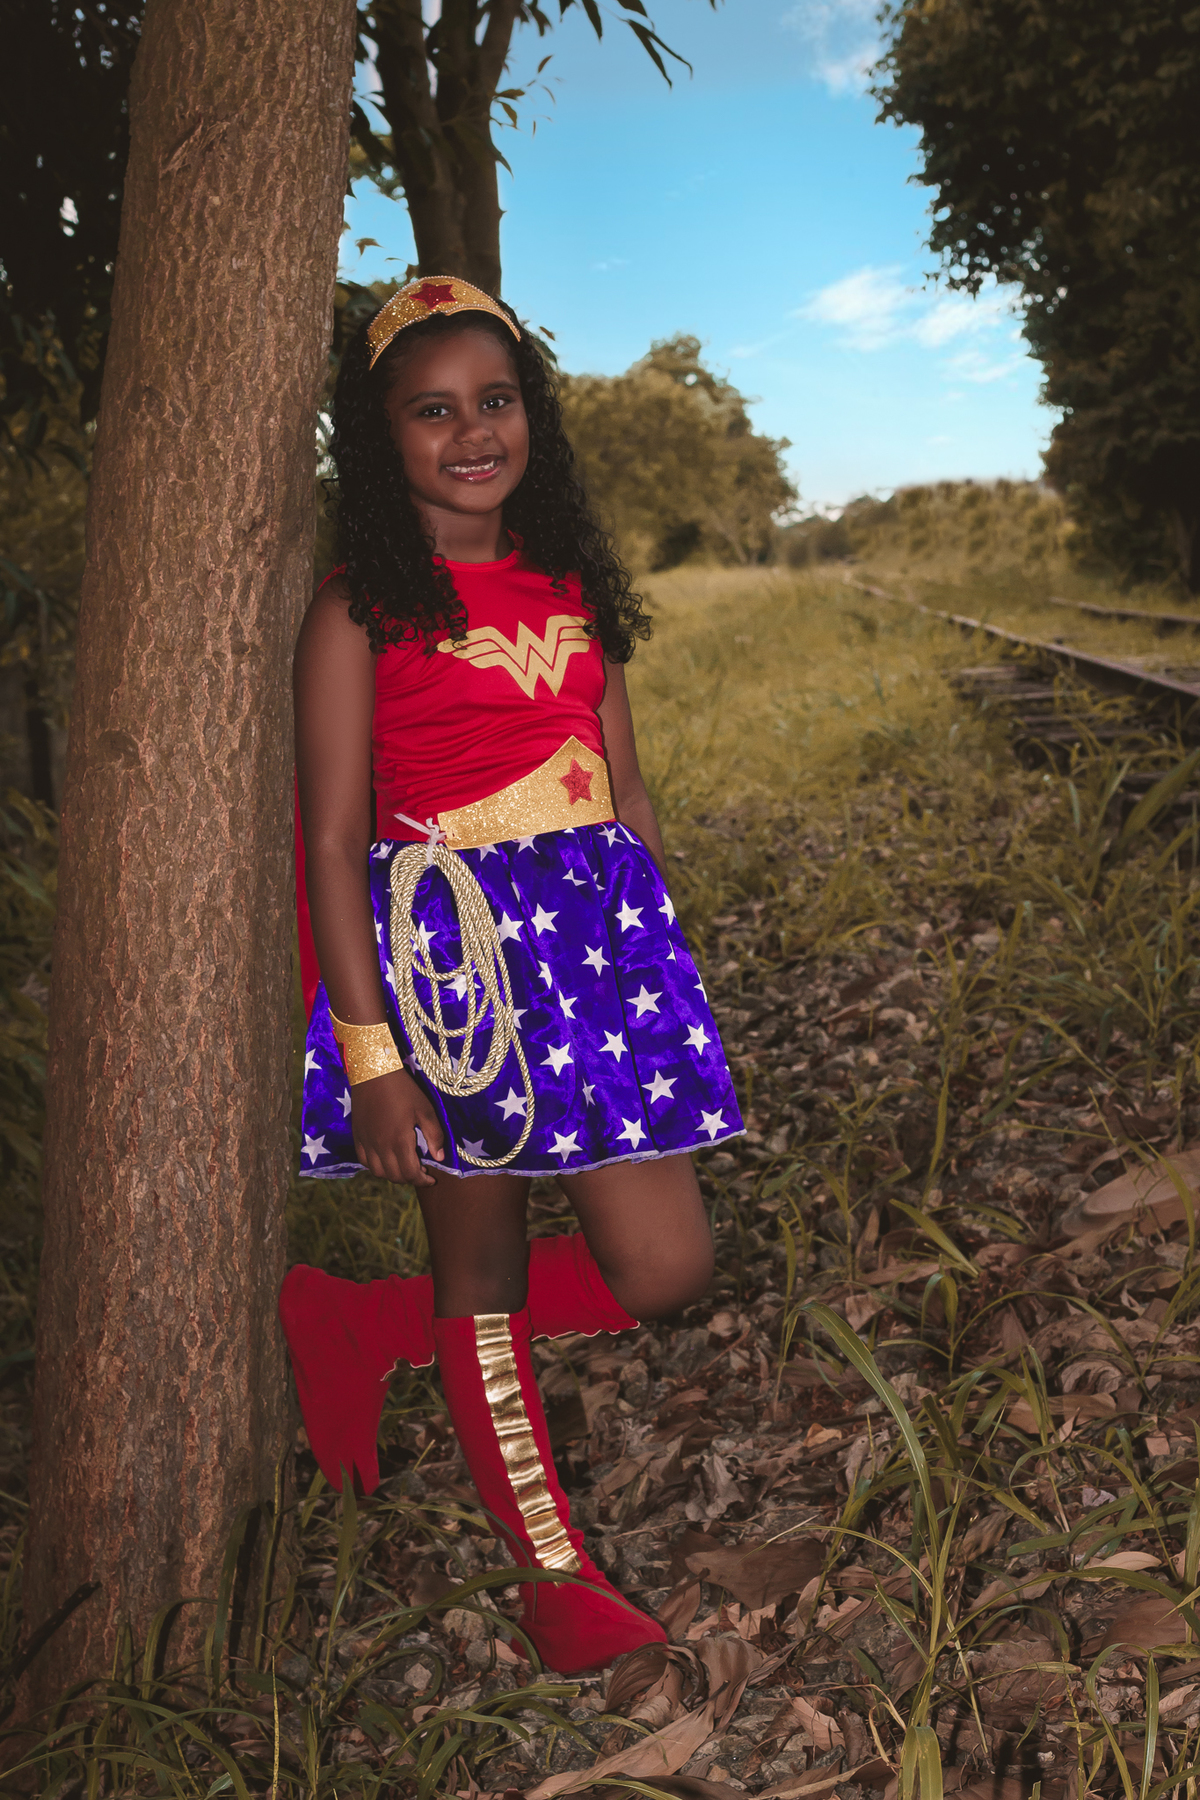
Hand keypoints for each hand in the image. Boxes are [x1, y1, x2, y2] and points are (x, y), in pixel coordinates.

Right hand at [350, 1068, 446, 1184]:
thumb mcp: (425, 1109)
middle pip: (394, 1176)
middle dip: (409, 1179)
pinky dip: (376, 1166)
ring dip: (392, 1175)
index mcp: (399, 1141)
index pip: (410, 1173)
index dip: (422, 1180)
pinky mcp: (357, 1136)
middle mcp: (380, 1146)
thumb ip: (434, 1135)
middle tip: (420, 1172)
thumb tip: (440, 1158)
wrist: (374, 1073)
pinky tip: (385, 1159)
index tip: (431, 1178)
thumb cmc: (403, 1089)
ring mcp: (366, 1143)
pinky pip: (364, 1161)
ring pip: (378, 1172)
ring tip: (403, 1167)